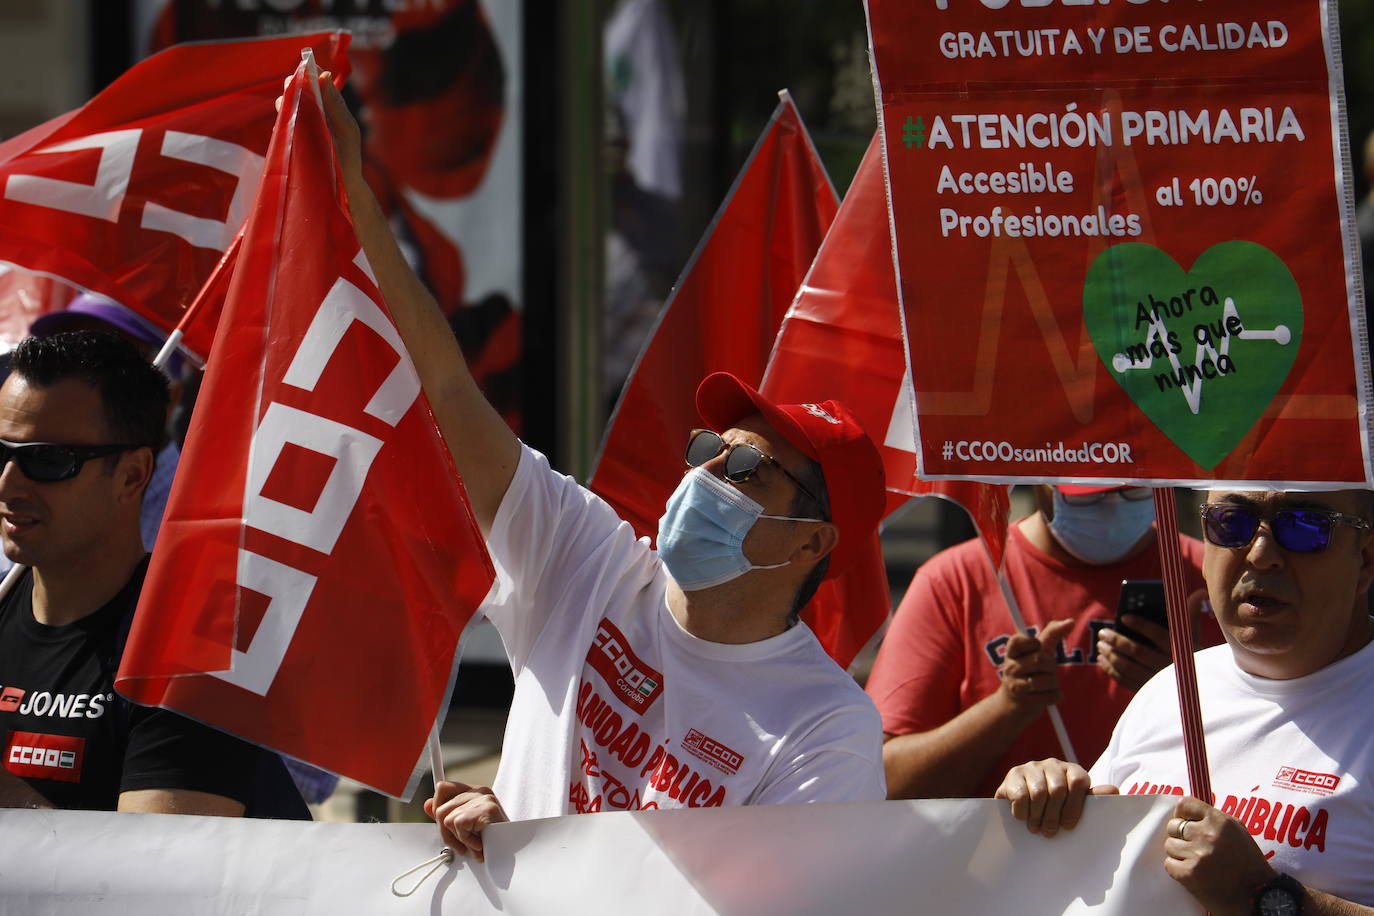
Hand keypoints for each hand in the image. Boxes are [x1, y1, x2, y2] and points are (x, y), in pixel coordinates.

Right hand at [275, 70, 362, 184]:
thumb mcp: (345, 129)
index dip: (310, 73)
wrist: (342, 186)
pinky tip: (283, 124)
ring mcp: (300, 126)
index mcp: (329, 107)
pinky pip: (282, 127)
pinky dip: (282, 124)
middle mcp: (313, 113)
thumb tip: (325, 74)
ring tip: (286, 103)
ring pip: (288, 107)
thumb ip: (335, 105)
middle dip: (294, 85)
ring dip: (285, 103)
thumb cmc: (348, 156)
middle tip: (293, 84)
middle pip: (299, 92)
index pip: (318, 83)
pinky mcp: (290, 141)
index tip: (305, 67)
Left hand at [423, 780, 508, 861]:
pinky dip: (466, 840)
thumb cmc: (494, 841)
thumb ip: (449, 814)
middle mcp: (480, 792)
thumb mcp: (467, 827)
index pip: (444, 787)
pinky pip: (458, 825)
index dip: (437, 803)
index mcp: (476, 793)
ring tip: (473, 844)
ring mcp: (483, 799)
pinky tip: (480, 844)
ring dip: (457, 838)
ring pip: (446, 818)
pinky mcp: (485, 809)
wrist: (517, 850)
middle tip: (459, 844)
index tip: (435, 814)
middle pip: (440, 808)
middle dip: (445, 832)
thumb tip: (427, 805)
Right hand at [995, 758, 1117, 836]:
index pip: (1079, 782)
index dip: (1074, 807)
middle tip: (1049, 833)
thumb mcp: (1075, 803)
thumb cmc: (1056, 806)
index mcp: (1073, 770)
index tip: (1068, 826)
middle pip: (1058, 790)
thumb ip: (1093, 798)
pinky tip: (1023, 818)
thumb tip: (1114, 791)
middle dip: (1053, 816)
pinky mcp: (1014, 773)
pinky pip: (1020, 794)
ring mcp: (1032, 767)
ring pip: (1038, 793)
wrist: (1021, 799)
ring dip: (1037, 816)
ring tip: (1035, 828)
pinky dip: (1022, 811)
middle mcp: (1053, 764)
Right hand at [996, 619, 1072, 722]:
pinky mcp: (1026, 703)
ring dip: (1055, 683)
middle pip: (1041, 660)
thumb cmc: (1029, 673)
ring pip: (1049, 680)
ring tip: (1046, 686)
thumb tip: (1071, 621)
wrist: (1012, 706)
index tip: (1036, 650)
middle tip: (1046, 671)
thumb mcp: (1036, 653)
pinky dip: (1056, 696)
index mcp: (1011, 653)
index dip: (1033, 644)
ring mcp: (1016, 686)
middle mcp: (1010, 667)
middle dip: (1051, 666)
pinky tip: (1047, 697)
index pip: (1019, 639)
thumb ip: (1052, 634)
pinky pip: (1053, 696)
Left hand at [1098, 586, 1208, 690]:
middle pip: (1137, 651)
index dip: (1140, 625)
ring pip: (1128, 667)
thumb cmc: (1190, 655)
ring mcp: (1156, 680)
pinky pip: (1125, 680)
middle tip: (1103, 632)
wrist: (1194, 687)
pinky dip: (1110, 670)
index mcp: (1178, 650)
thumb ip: (1190, 614)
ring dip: (1111, 655)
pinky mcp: (1146, 690)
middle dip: (1117, 640)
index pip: (1158, 635)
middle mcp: (1167, 666)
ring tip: (1100, 644)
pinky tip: (1102, 660)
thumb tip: (1200, 592)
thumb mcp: (1192, 636)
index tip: (1124, 617)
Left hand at [1163, 797, 1275, 915]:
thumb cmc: (1249, 864)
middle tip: (1194, 848)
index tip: (1184, 822)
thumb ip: (1214, 818)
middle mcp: (1208, 835)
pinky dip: (1178, 870)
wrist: (1257, 897)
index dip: (1182, 814)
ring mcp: (1198, 855)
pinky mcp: (1189, 874)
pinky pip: (1169, 864)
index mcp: (1221, 822)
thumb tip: (1188, 812)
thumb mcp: (1238, 832)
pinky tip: (1195, 874)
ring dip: (1179, 854)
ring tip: (1198, 863)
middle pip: (1173, 826)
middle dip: (1180, 836)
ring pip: (1170, 845)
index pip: (1185, 804)